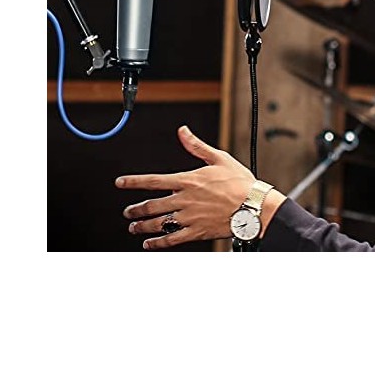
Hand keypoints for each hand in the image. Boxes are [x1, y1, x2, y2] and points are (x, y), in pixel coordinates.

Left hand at [116, 125, 255, 249]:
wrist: (253, 206)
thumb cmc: (239, 182)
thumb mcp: (219, 158)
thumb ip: (196, 146)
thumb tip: (183, 131)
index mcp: (187, 180)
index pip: (153, 180)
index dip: (134, 182)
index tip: (121, 183)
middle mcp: (184, 200)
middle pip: (151, 205)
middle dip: (136, 209)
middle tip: (127, 212)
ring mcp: (188, 218)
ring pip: (158, 223)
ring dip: (142, 226)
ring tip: (134, 227)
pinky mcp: (196, 232)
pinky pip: (171, 240)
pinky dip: (157, 243)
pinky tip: (150, 243)